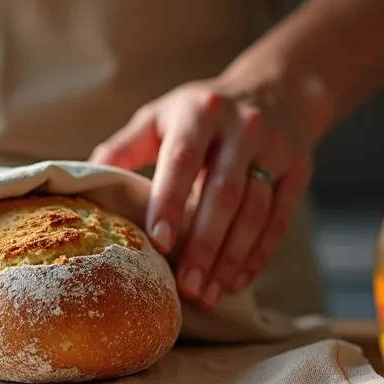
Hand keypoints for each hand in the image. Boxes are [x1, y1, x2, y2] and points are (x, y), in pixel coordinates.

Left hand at [90, 75, 331, 309]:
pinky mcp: (299, 170)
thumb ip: (125, 147)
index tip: (157, 241)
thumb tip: (85, 181)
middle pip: (223, 193)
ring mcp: (275, 148)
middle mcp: (242, 127)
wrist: (279, 90)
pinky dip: (258, 255)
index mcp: (199, 112)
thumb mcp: (162, 116)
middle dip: (203, 245)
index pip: (182, 159)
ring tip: (208, 293)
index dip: (169, 201)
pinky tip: (236, 281)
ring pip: (255, 212)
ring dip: (231, 258)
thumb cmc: (204, 112)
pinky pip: (280, 219)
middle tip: (186, 286)